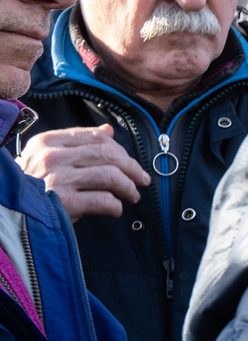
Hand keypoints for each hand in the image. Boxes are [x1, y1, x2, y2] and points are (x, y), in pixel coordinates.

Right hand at [20, 124, 149, 220]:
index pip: (95, 136)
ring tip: (132, 195)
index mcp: (48, 142)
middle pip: (107, 154)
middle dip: (131, 167)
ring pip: (110, 175)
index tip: (130, 162)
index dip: (120, 149)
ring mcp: (57, 179)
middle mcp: (52, 157)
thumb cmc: (31, 185)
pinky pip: (104, 200)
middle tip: (141, 180)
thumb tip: (109, 129)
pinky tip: (115, 209)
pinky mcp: (63, 203)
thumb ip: (77, 143)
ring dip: (129, 187)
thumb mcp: (48, 158)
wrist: (8, 212)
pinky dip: (116, 206)